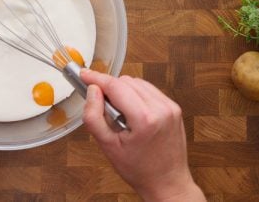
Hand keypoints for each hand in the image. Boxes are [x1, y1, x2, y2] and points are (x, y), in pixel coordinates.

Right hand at [81, 70, 204, 201]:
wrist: (166, 182)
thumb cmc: (139, 169)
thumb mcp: (107, 146)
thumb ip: (94, 116)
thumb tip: (92, 91)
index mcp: (145, 118)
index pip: (115, 86)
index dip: (96, 78)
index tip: (84, 75)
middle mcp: (161, 108)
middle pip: (126, 81)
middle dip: (110, 88)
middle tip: (102, 107)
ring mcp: (170, 107)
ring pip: (137, 82)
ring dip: (123, 90)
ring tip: (120, 114)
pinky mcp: (174, 108)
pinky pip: (149, 90)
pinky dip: (136, 94)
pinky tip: (131, 112)